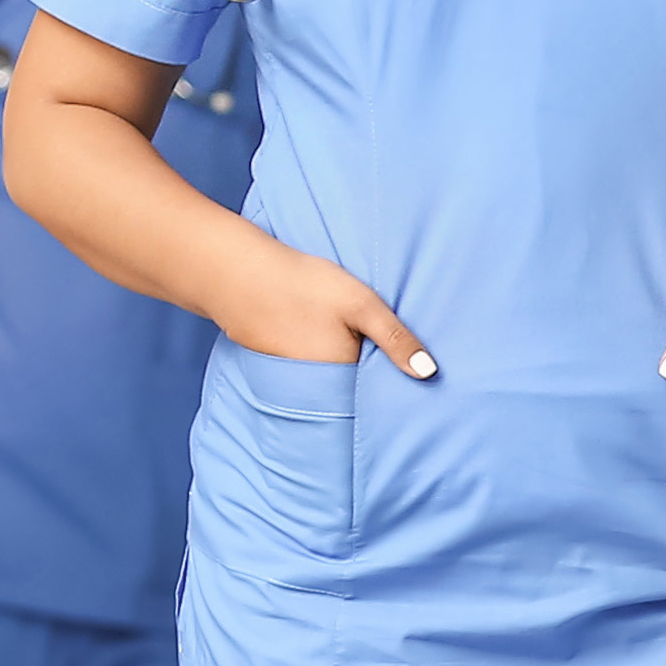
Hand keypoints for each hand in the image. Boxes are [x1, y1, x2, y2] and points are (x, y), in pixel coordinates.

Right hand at [209, 252, 436, 377]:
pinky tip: (314, 333)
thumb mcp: (360, 304)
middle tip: (375, 352)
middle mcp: (315, 388)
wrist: (235, 274)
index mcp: (341, 376)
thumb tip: (430, 373)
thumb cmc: (302, 285)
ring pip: (326, 378)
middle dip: (365, 378)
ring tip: (344, 341)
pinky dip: (311, 356)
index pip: (374, 391)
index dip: (390, 381)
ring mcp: (290, 378)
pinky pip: (303, 368)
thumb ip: (396, 338)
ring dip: (337, 365)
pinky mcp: (272, 363)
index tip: (407, 376)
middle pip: (350, 389)